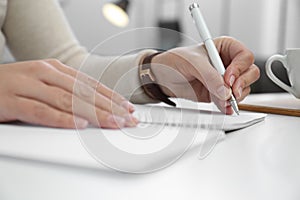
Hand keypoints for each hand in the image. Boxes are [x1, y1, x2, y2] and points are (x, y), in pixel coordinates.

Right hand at [0, 59, 137, 128]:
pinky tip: (79, 124)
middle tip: (126, 119)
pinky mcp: (11, 100)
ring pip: (67, 101)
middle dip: (109, 107)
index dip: (111, 96)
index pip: (89, 84)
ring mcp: (28, 85)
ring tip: (112, 123)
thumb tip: (95, 105)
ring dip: (94, 113)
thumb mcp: (45, 82)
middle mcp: (44, 73)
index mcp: (55, 68)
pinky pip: (41, 111)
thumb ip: (67, 91)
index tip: (126, 108)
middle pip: (83, 92)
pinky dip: (62, 118)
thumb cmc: (16, 85)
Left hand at [151, 36, 259, 113]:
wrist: (161, 77)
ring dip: (236, 96)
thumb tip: (225, 91)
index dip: (240, 67)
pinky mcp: (218, 93)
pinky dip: (228, 105)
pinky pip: (230, 100)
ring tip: (223, 101)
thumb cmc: (174, 61)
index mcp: (224, 48)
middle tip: (232, 92)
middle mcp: (227, 63)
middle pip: (249, 72)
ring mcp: (223, 79)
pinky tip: (224, 108)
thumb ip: (209, 76)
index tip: (228, 78)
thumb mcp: (192, 63)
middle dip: (242, 83)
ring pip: (244, 88)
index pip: (244, 55)